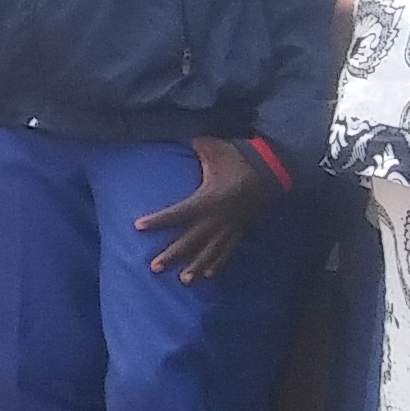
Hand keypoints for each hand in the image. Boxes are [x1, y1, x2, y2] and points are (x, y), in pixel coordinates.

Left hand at [132, 135, 283, 279]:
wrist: (272, 167)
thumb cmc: (237, 156)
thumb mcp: (212, 147)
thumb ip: (190, 144)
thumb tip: (168, 129)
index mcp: (209, 198)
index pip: (178, 213)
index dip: (158, 220)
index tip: (137, 226)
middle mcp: (218, 217)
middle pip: (191, 240)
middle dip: (173, 254)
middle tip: (154, 268)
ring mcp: (231, 225)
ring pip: (210, 250)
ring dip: (195, 266)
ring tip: (182, 281)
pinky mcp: (240, 228)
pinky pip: (227, 249)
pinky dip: (217, 263)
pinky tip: (208, 275)